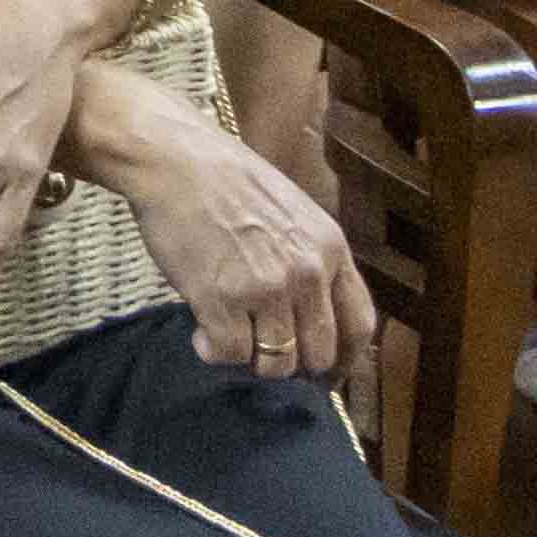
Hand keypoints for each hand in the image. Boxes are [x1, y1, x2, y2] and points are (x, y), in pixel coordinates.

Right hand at [75, 74, 366, 378]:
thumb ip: (312, 260)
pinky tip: (201, 333)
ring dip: (251, 360)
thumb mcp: (295, 213)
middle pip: (318, 354)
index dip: (344, 360)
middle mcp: (307, 272)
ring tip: (229, 337)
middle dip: (292, 364)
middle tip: (264, 355)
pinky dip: (213, 352)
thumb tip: (313, 315)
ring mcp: (265, 288)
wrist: (177, 161)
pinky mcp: (221, 299)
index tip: (327, 375)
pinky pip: (230, 355)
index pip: (359, 325)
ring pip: (276, 364)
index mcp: (331, 249)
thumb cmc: (229, 182)